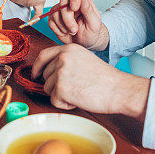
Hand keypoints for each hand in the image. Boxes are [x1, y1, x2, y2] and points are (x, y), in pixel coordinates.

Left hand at [32, 43, 149, 117]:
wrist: (118, 89)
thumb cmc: (105, 78)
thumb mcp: (84, 59)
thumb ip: (66, 61)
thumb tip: (47, 72)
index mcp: (68, 49)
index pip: (43, 56)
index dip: (37, 67)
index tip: (36, 75)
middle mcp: (62, 58)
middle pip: (45, 76)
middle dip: (56, 86)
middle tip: (76, 87)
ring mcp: (60, 73)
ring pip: (48, 89)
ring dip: (61, 95)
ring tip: (80, 92)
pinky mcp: (60, 89)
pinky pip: (54, 101)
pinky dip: (65, 104)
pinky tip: (80, 99)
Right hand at [47, 0, 108, 49]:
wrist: (84, 42)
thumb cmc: (91, 32)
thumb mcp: (94, 23)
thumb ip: (89, 10)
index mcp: (84, 0)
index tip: (74, 8)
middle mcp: (71, 2)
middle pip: (63, 0)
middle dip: (67, 18)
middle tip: (74, 29)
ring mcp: (61, 9)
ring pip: (55, 12)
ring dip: (63, 26)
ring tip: (72, 32)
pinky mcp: (53, 18)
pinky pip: (50, 21)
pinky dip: (58, 30)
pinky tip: (66, 32)